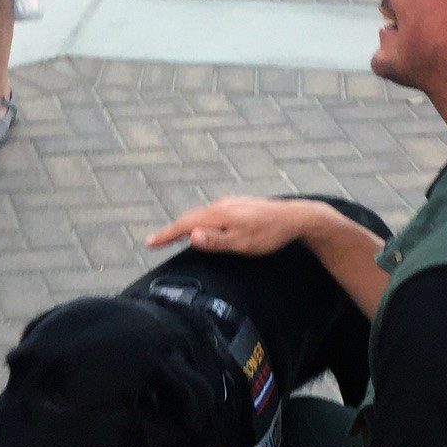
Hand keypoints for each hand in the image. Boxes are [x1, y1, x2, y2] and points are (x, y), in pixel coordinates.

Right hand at [147, 195, 318, 255]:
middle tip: (155, 242)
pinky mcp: (238, 205)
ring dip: (186, 225)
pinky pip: (212, 214)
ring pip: (201, 215)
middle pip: (190, 218)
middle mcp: (220, 205)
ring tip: (174, 236)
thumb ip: (216, 241)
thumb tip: (190, 236)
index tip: (149, 243)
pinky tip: (203, 227)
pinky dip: (200, 222)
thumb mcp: (243, 243)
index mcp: (218, 214)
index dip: (166, 235)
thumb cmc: (270, 234)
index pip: (185, 225)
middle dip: (171, 230)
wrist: (297, 217)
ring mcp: (230, 203)